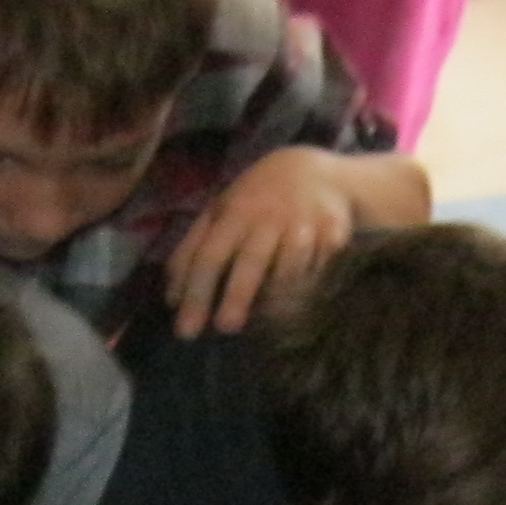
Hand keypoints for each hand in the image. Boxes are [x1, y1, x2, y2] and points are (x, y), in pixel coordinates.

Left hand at [168, 146, 355, 334]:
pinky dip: (305, 287)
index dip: (196, 294)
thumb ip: (191, 251)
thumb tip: (171, 299)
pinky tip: (299, 292)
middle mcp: (270, 218)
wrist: (318, 175)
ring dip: (274, 300)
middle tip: (226, 328)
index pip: (210, 256)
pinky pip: (317, 273)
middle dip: (236, 298)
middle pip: (250, 263)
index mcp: (236, 213)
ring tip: (267, 315)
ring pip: (288, 274)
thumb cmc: (258, 201)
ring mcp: (305, 226)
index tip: (187, 330)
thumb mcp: (220, 213)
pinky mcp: (334, 235)